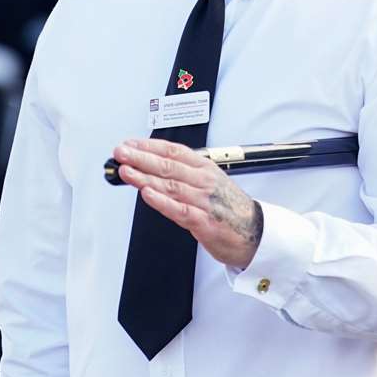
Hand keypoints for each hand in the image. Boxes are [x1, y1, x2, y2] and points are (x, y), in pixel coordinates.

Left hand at [112, 137, 263, 269]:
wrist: (255, 232)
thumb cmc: (230, 208)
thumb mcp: (211, 182)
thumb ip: (184, 174)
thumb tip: (153, 167)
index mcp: (205, 167)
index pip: (173, 151)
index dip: (148, 146)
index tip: (129, 144)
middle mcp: (204, 181)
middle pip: (167, 165)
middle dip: (140, 158)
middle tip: (120, 153)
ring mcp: (204, 201)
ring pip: (170, 185)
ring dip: (145, 177)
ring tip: (126, 171)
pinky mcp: (204, 222)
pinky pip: (179, 210)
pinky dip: (162, 201)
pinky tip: (147, 195)